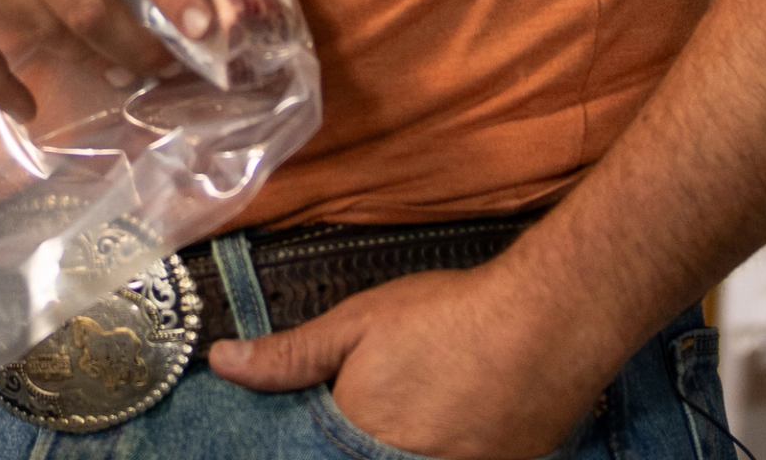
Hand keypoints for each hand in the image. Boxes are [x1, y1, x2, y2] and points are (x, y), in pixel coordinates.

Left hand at [209, 261, 605, 459]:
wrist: (545, 328)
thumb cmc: (446, 320)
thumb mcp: (357, 324)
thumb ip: (290, 356)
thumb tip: (221, 363)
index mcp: (356, 443)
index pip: (313, 453)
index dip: (310, 441)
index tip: (317, 424)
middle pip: (360, 458)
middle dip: (354, 443)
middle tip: (379, 404)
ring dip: (393, 445)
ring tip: (415, 407)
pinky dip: (439, 448)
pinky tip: (446, 422)